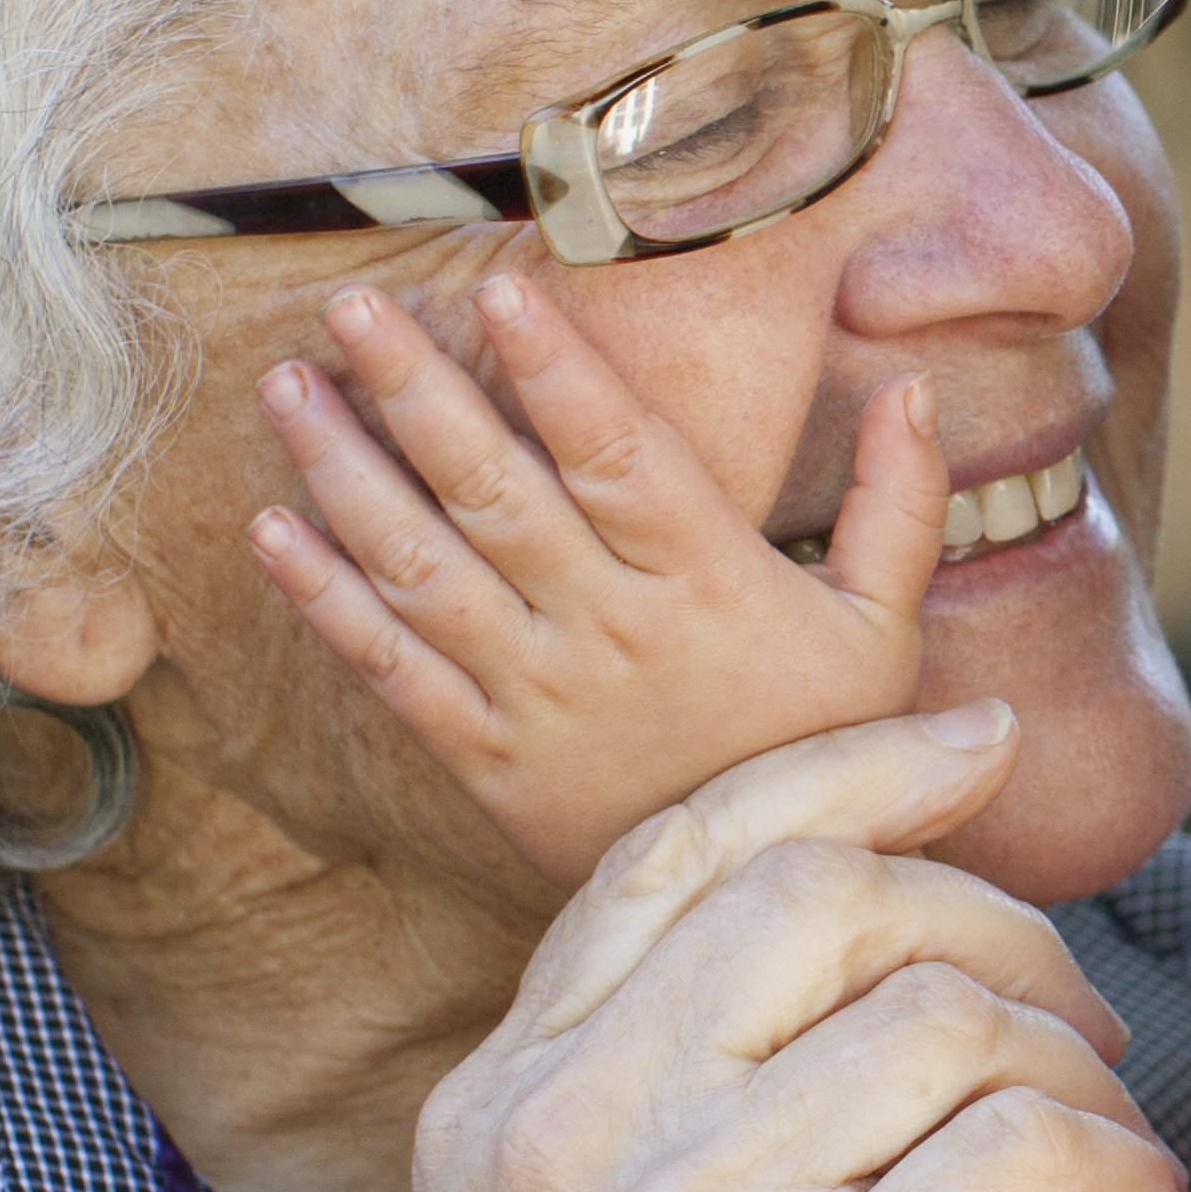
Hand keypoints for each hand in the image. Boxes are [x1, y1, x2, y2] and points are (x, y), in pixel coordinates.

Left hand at [250, 271, 950, 880]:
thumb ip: (902, 502)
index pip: (618, 452)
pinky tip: (272, 531)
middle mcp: (610, 628)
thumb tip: (918, 386)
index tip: (499, 290)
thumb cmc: (832, 747)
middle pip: (495, 491)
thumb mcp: (891, 627)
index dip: (557, 370)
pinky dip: (327, 601)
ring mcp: (540, 695)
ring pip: (422, 569)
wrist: (775, 901)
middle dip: (414, 391)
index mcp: (706, 580)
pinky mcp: (490, 759)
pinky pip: (392, 671)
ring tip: (287, 391)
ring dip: (345, 474)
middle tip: (350, 310)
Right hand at [413, 707, 1190, 1191]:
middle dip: (998, 926)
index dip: (846, 774)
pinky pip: (1039, 1146)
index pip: (681, 858)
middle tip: (1085, 1025)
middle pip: (836, 899)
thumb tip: (819, 930)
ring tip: (1113, 1176)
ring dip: (1082, 1079)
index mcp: (498, 1118)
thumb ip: (644, 1108)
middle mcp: (579, 1145)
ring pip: (962, 1019)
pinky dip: (1124, 1179)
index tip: (973, 741)